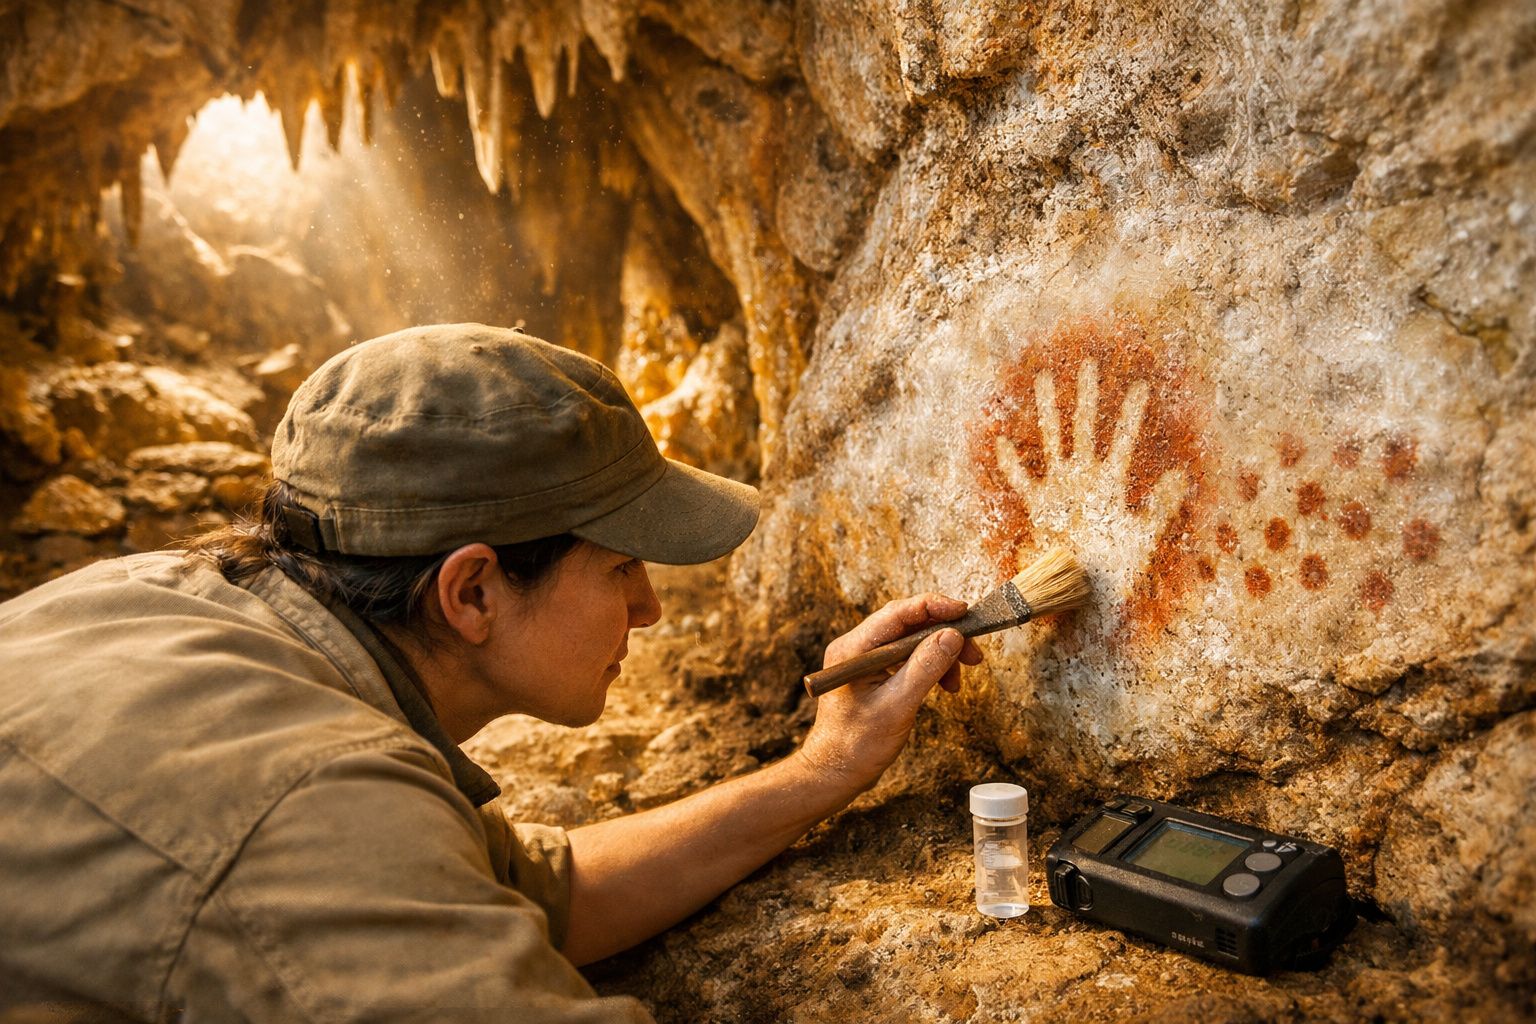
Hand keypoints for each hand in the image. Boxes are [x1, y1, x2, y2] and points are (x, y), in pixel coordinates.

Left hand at [795, 594, 983, 794]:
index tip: (964, 613)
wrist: (836, 773)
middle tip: (972, 653)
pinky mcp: (873, 674)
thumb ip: (925, 668)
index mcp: (854, 649)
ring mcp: (864, 660)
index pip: (898, 612)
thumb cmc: (857, 745)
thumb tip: (952, 635)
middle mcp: (857, 648)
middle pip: (907, 624)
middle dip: (943, 634)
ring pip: (911, 642)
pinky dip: (929, 668)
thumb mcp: (897, 706)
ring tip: (957, 680)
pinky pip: (907, 659)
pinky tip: (944, 685)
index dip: (934, 607)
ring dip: (939, 654)